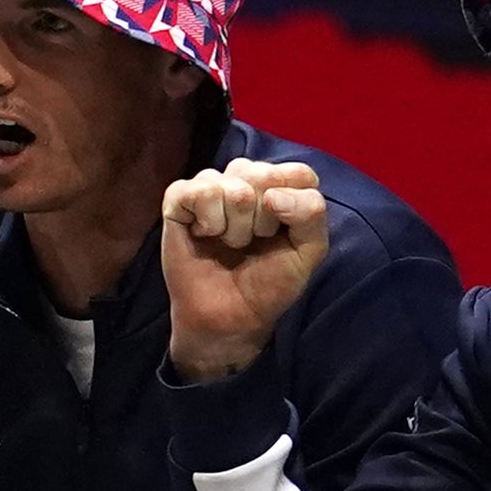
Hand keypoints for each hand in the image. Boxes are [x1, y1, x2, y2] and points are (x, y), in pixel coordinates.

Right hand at [162, 158, 333, 377]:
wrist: (230, 316)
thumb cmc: (268, 282)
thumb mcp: (308, 253)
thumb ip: (311, 214)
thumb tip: (273, 194)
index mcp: (280, 185)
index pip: (300, 174)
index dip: (295, 210)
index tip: (283, 236)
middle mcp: (245, 178)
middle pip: (265, 177)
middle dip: (263, 221)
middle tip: (253, 243)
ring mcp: (212, 184)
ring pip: (235, 187)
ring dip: (235, 228)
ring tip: (229, 243)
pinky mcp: (180, 196)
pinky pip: (201, 192)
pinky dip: (208, 222)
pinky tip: (204, 235)